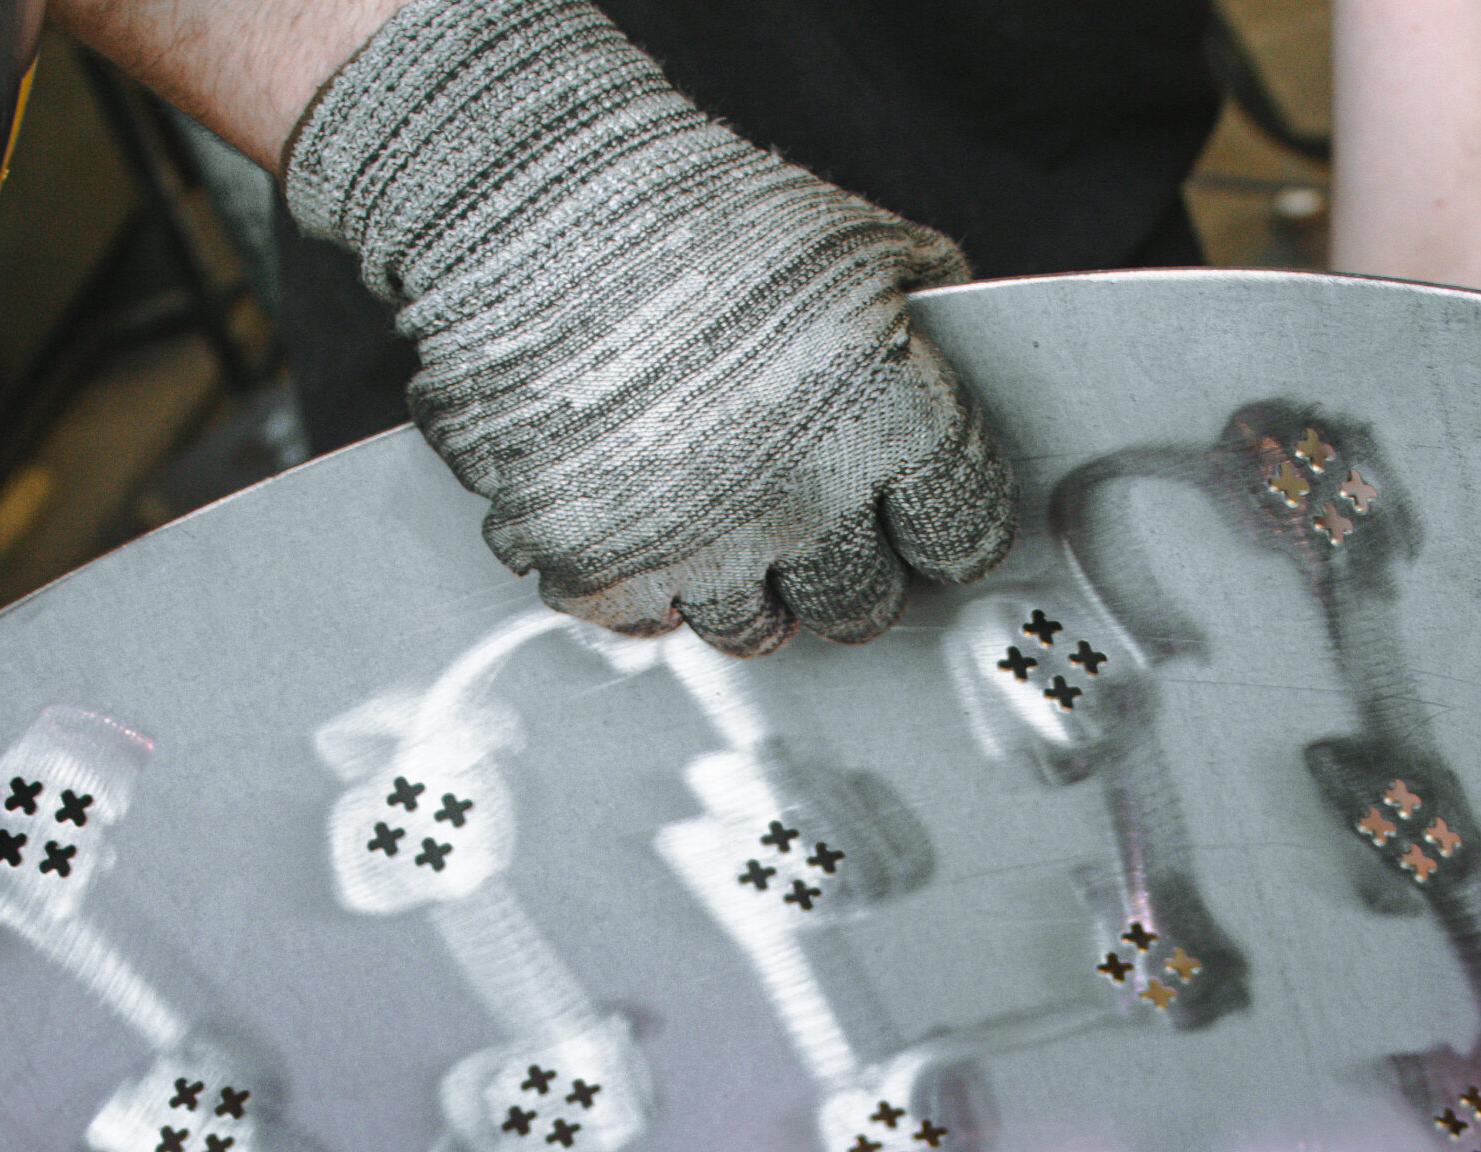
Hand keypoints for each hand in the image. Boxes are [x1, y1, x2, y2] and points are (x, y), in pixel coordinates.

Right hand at [282, 0, 1018, 654]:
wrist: (521, 192)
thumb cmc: (682, 202)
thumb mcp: (850, 240)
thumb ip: (919, 321)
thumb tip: (945, 366)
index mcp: (884, 416)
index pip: (960, 535)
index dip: (942, 530)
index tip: (922, 528)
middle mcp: (800, 500)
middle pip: (861, 605)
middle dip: (847, 572)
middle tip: (820, 530)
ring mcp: (698, 546)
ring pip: (754, 630)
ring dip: (745, 587)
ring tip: (723, 522)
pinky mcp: (597, 568)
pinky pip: (643, 623)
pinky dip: (641, 583)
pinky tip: (641, 522)